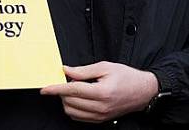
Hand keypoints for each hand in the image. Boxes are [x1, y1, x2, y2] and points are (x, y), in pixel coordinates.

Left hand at [40, 62, 158, 122]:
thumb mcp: (106, 67)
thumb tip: (66, 71)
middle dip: (63, 92)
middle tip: (69, 81)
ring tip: (75, 90)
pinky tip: (79, 99)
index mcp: (102, 92)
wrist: (143, 92)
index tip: (45, 89)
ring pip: (72, 112)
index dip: (56, 89)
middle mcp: (100, 106)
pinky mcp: (100, 120)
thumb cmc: (127, 77)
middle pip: (70, 102)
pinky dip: (73, 108)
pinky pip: (79, 118)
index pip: (73, 90)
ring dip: (67, 101)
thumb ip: (84, 70)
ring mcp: (100, 116)